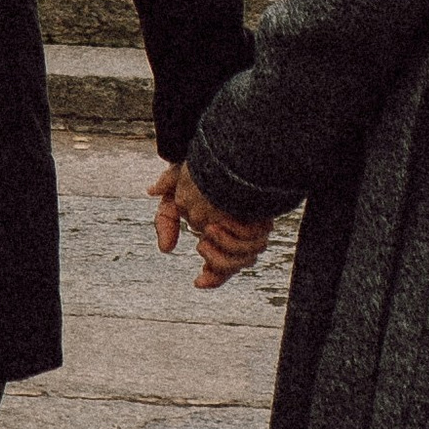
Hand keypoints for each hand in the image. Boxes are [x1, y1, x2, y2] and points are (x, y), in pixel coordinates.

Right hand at [151, 161, 274, 290]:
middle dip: (217, 262)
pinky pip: (254, 240)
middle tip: (200, 245)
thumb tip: (165, 249)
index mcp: (224, 232)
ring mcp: (255, 226)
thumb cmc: (198, 167)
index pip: (224, 266)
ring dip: (226, 249)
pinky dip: (237, 237)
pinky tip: (220, 223)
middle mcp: (244, 233)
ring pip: (247, 257)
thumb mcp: (174, 192)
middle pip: (236, 265)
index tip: (197, 282)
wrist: (220, 146)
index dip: (214, 278)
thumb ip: (166, 220)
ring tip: (209, 231)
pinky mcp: (263, 216)